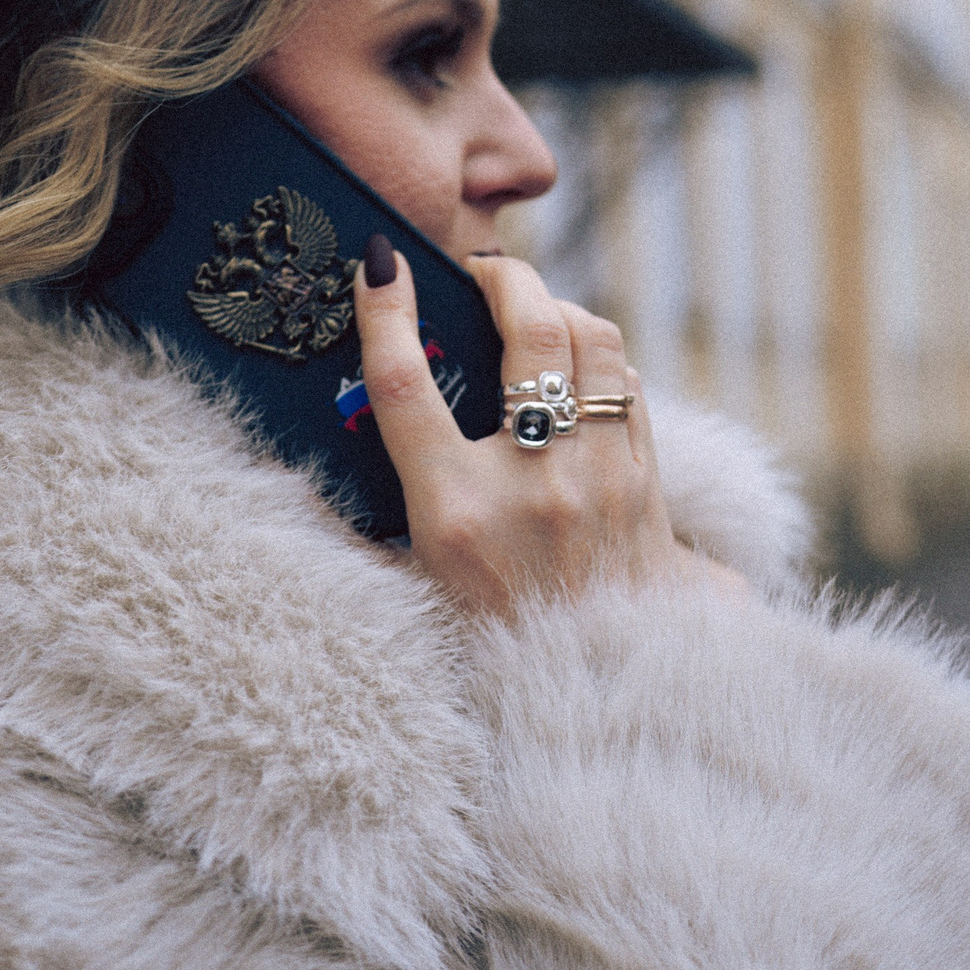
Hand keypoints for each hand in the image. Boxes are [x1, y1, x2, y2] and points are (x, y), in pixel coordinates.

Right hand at [353, 242, 739, 620]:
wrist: (595, 705)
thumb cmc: (489, 640)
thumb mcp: (415, 582)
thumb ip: (371, 518)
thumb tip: (323, 456)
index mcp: (455, 514)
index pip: (406, 385)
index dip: (387, 314)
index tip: (382, 264)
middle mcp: (533, 488)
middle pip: (529, 332)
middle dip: (507, 279)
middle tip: (486, 270)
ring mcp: (600, 483)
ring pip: (596, 344)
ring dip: (562, 310)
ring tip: (535, 310)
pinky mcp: (646, 487)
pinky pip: (630, 390)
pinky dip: (603, 363)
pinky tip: (580, 371)